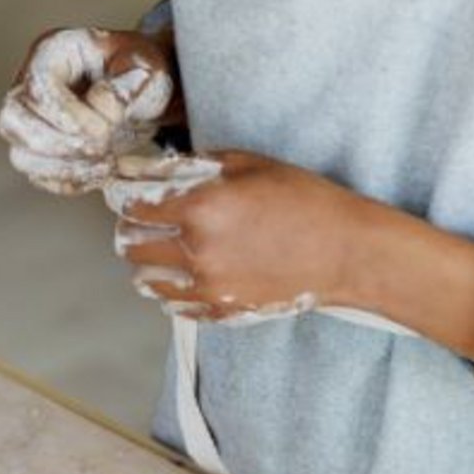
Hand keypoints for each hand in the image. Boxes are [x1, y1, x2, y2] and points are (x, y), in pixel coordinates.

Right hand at [0, 27, 180, 194]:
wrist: (141, 95)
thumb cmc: (138, 72)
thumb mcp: (148, 66)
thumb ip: (130, 83)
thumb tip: (99, 106)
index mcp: (51, 52)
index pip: (37, 86)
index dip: (67, 114)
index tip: (104, 128)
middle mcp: (28, 85)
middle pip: (12, 121)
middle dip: (59, 145)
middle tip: (102, 148)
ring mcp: (29, 120)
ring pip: (21, 155)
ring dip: (65, 168)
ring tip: (106, 162)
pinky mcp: (38, 150)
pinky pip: (39, 176)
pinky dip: (70, 181)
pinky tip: (100, 171)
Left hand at [110, 150, 374, 321]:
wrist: (346, 251)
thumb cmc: (304, 200)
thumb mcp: (249, 164)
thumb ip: (197, 166)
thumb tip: (158, 168)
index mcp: (200, 208)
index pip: (134, 206)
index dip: (126, 197)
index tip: (126, 193)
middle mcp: (196, 249)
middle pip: (131, 245)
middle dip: (132, 229)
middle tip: (142, 220)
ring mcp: (208, 285)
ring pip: (146, 279)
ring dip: (146, 262)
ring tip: (160, 250)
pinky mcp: (221, 309)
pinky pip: (173, 305)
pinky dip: (171, 290)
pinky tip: (184, 274)